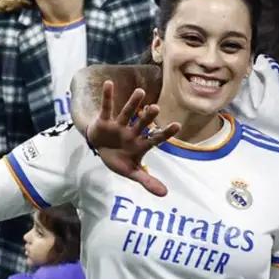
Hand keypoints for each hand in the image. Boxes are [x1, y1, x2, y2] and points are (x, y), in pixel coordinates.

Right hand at [85, 81, 180, 196]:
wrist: (100, 151)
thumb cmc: (119, 160)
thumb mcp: (131, 172)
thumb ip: (147, 181)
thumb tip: (165, 194)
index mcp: (141, 144)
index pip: (156, 138)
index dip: (166, 132)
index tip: (178, 125)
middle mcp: (132, 132)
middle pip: (142, 123)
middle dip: (148, 117)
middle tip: (156, 108)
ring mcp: (119, 125)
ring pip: (127, 113)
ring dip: (133, 103)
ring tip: (140, 92)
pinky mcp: (105, 121)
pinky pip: (107, 107)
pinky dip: (107, 96)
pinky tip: (109, 84)